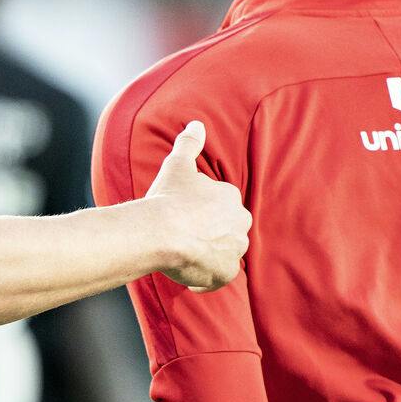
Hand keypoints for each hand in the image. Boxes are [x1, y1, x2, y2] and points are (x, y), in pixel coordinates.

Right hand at [145, 121, 250, 291]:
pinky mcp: (225, 274)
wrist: (160, 232)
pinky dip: (204, 277)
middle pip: (228, 230)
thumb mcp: (177, 164)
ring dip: (209, 254)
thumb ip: (189, 143)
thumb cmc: (169, 197)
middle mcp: (240, 224)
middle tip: (185, 234)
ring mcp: (234, 251)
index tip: (185, 214)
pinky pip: (216, 277)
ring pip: (224, 253)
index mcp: (231, 198)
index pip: (221, 206)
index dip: (202, 211)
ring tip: (184, 253)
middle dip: (211, 233)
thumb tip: (197, 124)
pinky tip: (186, 271)